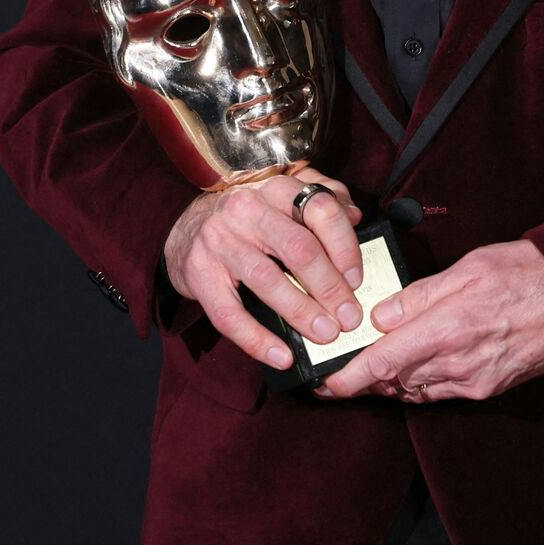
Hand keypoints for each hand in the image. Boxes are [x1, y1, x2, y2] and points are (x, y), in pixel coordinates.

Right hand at [163, 166, 364, 370]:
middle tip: (350, 317)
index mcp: (275, 189)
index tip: (357, 279)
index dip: (345, 246)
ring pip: (267, 279)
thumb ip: (324, 203)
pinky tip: (281, 356)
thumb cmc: (249, 221)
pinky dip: (257, 339)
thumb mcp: (285, 201)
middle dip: (330, 287)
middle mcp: (246, 209)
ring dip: (301, 311)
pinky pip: (229, 313)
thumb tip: (356, 218)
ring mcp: (219, 240)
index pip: (320, 208)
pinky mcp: (198, 273)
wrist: (187, 231)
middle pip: (298, 248)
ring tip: (325, 334)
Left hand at [319, 240, 543, 402]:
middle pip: (395, 382)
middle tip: (341, 370)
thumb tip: (382, 318)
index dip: (349, 379)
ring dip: (393, 381)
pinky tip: (415, 367)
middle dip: (366, 378)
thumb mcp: (468, 268)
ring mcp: (476, 382)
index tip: (325, 385)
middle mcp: (460, 365)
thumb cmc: (529, 274)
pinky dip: (421, 382)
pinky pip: (442, 392)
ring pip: (417, 390)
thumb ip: (420, 296)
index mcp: (449, 330)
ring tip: (374, 366)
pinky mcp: (490, 388)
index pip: (383, 363)